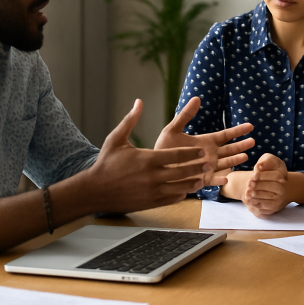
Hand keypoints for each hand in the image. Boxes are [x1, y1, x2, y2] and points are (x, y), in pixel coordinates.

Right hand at [85, 100, 210, 213]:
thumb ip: (130, 120)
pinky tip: (186, 191)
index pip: (177, 155)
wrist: (94, 190)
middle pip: (182, 172)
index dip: (192, 153)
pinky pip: (170, 199)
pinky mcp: (149, 203)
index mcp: (147, 159)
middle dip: (197, 167)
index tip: (202, 150)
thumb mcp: (116, 139)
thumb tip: (138, 102)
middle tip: (209, 164)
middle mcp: (152, 176)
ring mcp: (152, 191)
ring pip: (179, 188)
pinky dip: (180, 195)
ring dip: (192, 183)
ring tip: (202, 179)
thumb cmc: (106, 162)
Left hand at [154, 97, 254, 184]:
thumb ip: (185, 115)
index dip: (238, 131)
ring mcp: (207, 167)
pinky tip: (227, 178)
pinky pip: (213, 180)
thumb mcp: (173, 129)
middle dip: (241, 145)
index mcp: (205, 142)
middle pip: (230, 149)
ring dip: (235, 160)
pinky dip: (219, 180)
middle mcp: (209, 154)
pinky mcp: (201, 180)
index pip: (225, 135)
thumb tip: (196, 98)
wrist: (154, 167)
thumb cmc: (163, 148)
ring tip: (246, 156)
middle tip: (253, 141)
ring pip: (225, 163)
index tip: (250, 126)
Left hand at [243, 154, 289, 216]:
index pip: (276, 176)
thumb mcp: (267, 160)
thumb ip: (264, 162)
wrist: (270, 182)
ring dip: (257, 195)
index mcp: (282, 174)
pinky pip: (267, 206)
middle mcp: (283, 187)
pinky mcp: (274, 206)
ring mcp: (280, 197)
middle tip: (249, 184)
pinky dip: (257, 204)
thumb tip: (258, 167)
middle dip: (259, 186)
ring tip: (247, 193)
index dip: (264, 176)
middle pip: (274, 187)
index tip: (253, 175)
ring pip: (270, 197)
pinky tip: (249, 200)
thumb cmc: (267, 168)